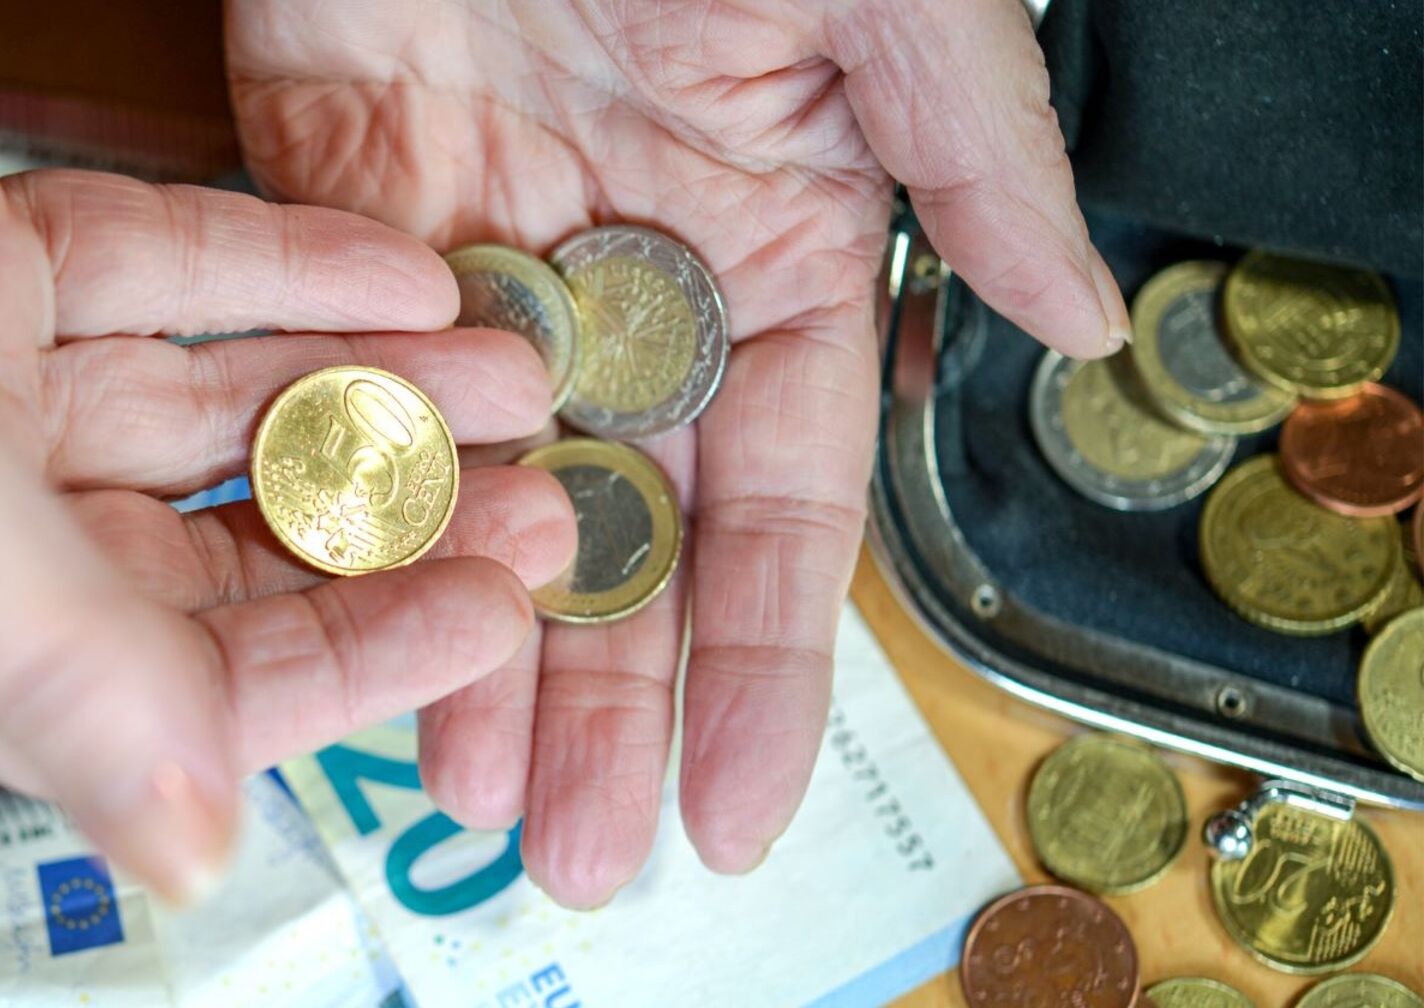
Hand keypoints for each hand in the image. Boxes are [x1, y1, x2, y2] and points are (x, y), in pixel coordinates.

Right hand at [0, 1, 572, 901]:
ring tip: (505, 359)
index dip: (365, 654)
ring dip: (356, 384)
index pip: (194, 693)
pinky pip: (159, 279)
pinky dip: (272, 272)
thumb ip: (53, 670)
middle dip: (385, 513)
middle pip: (221, 549)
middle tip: (537, 471)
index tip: (508, 601)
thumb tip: (197, 859)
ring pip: (211, 407)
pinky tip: (392, 266)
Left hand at [230, 0, 1128, 905]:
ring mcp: (485, 249)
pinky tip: (339, 616)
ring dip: (468, 635)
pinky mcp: (346, 208)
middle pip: (621, 526)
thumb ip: (968, 165)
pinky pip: (347, 375)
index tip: (742, 802)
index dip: (764, 658)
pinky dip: (346, 496)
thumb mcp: (882, 5)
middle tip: (582, 850)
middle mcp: (632, 275)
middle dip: (605, 695)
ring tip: (461, 795)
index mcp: (775, 242)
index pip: (780, 495)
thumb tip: (1090, 323)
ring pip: (477, 484)